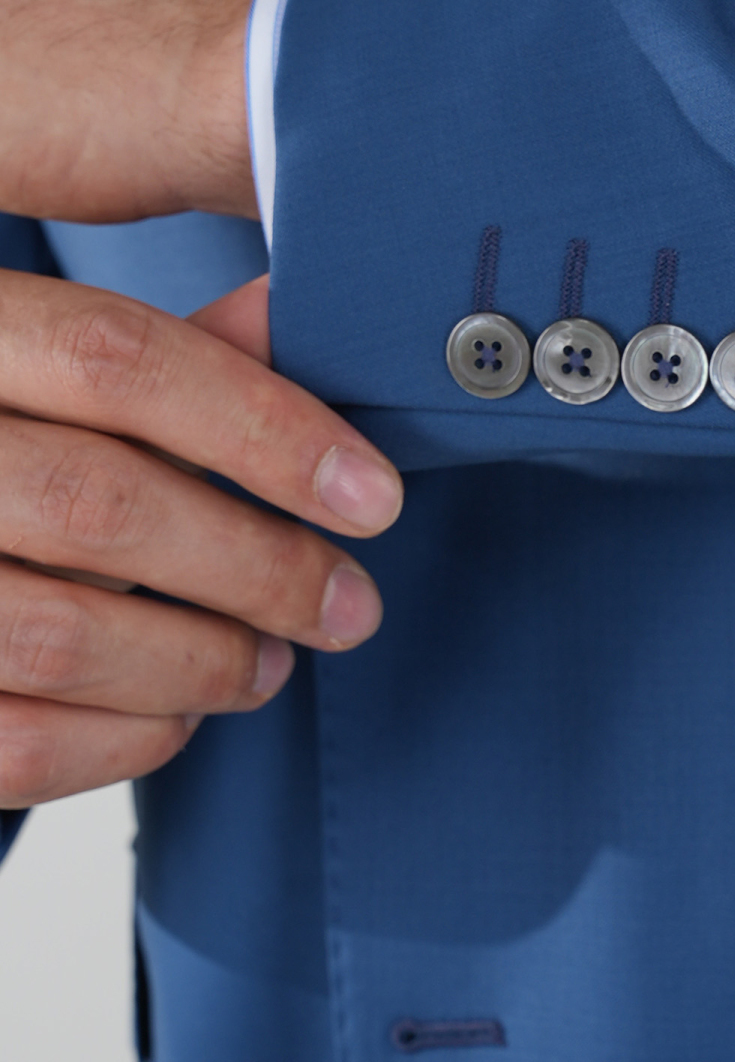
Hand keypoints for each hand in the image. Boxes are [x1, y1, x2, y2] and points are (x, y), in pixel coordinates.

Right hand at [0, 271, 401, 808]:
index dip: (265, 428)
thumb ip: (149, 356)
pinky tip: (176, 718)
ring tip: (268, 664)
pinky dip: (124, 740)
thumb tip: (289, 318)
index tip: (371, 495)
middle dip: (258, 567)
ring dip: (201, 663)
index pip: (120, 358)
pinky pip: (16, 743)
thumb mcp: (30, 365)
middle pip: (103, 503)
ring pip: (62, 634)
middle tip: (346, 606)